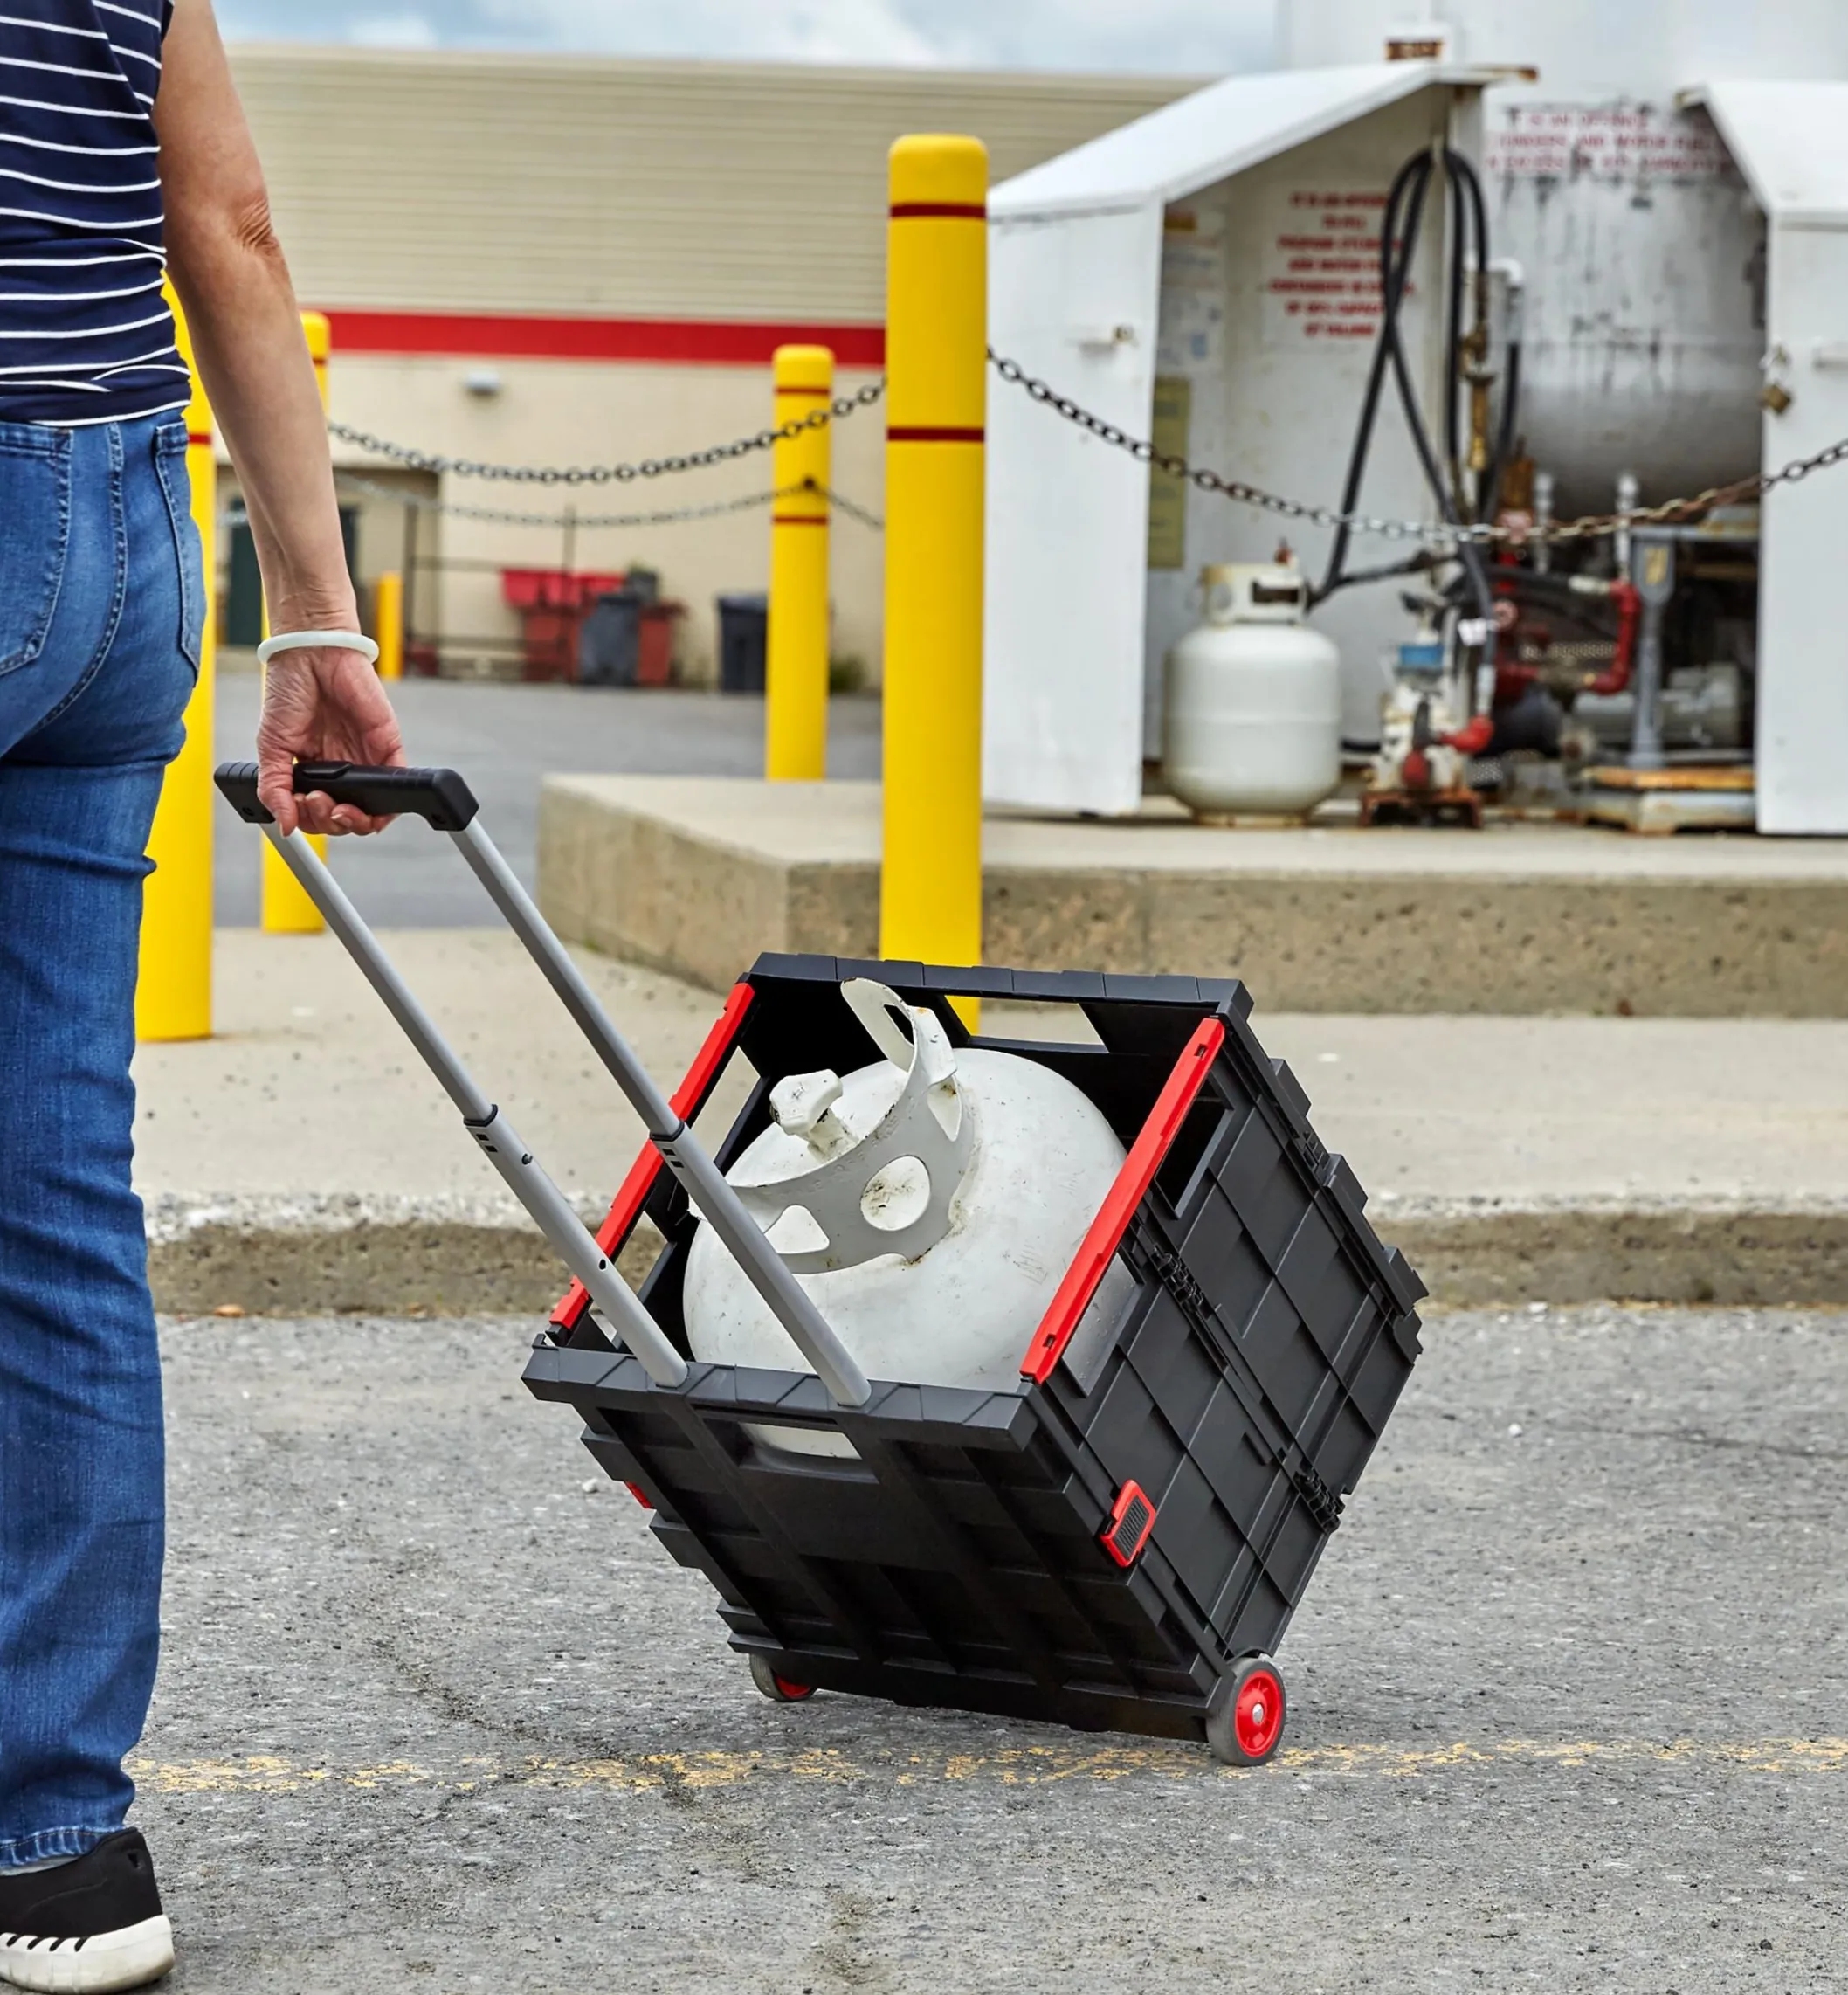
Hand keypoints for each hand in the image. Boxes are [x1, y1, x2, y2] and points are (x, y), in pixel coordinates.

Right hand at [256, 646, 405, 835]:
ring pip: (373, 811)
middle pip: (346, 818)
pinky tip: (364, 803)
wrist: (310, 655)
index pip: (319, 814)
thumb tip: (285, 824)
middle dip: (329, 822)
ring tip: (336, 806)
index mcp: (315, 771)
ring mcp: (366, 760)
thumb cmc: (289, 691)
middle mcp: (342, 769)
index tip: (298, 809)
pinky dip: (386, 804)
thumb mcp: (270, 745)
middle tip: (315, 802)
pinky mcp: (387, 747)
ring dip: (355, 822)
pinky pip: (396, 782)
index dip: (311, 821)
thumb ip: (275, 787)